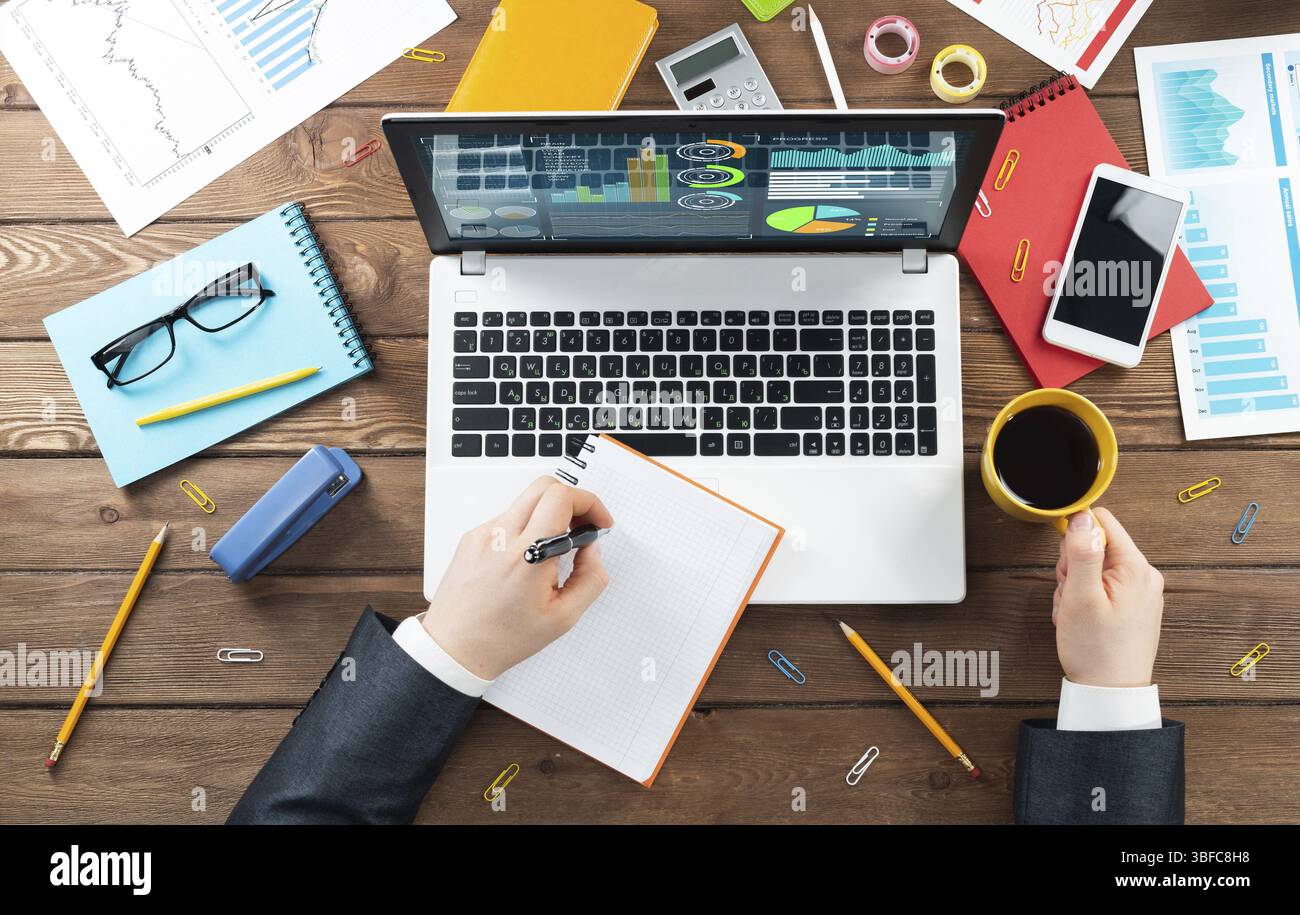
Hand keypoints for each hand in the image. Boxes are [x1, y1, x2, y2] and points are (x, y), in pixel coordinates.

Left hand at [422, 476, 614, 679]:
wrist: (455, 648)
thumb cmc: (502, 638)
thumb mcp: (563, 618)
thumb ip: (590, 579)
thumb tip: (592, 549)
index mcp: (528, 557)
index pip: (562, 498)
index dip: (590, 503)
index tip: (598, 522)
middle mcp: (502, 538)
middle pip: (545, 486)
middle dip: (573, 500)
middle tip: (581, 527)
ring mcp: (483, 534)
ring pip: (526, 501)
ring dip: (549, 515)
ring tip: (553, 549)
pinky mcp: (471, 537)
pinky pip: (507, 518)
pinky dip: (526, 529)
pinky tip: (526, 559)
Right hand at [1053, 507, 1164, 687]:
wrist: (1111, 693)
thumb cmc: (1096, 650)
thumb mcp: (1080, 596)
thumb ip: (1081, 552)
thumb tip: (1082, 516)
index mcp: (1136, 568)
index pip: (1102, 521)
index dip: (1076, 536)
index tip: (1068, 565)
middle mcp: (1144, 576)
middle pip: (1097, 545)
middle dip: (1073, 567)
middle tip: (1071, 597)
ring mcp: (1141, 592)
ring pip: (1095, 567)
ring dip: (1076, 586)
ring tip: (1075, 613)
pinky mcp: (1134, 606)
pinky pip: (1103, 586)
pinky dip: (1086, 599)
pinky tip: (1082, 619)